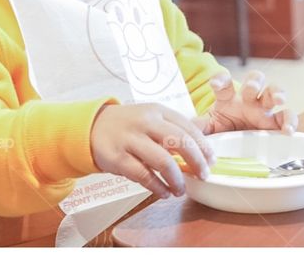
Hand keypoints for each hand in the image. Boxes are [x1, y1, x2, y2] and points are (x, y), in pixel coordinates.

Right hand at [90, 103, 214, 198]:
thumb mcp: (151, 117)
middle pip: (179, 141)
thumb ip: (173, 128)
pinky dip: (158, 187)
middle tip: (203, 175)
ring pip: (163, 161)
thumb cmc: (127, 125)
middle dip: (196, 161)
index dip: (203, 145)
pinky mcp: (118, 158)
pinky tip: (164, 192)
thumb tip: (202, 144)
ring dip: (177, 179)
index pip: (187, 126)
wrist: (91, 127)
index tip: (211, 160)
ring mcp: (130, 140)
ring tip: (181, 189)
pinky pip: (144, 176)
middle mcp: (145, 122)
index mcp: (157, 110)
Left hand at [196, 71, 298, 135]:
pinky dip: (290, 122)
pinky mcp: (276, 123)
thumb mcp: (210, 128)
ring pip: (274, 92)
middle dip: (254, 81)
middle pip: (255, 79)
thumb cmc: (224, 130)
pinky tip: (287, 130)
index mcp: (228, 98)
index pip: (224, 82)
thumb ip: (199, 127)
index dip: (220, 79)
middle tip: (251, 88)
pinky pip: (288, 117)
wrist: (238, 145)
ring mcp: (264, 109)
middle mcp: (248, 99)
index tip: (215, 84)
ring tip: (278, 99)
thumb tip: (184, 128)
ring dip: (277, 92)